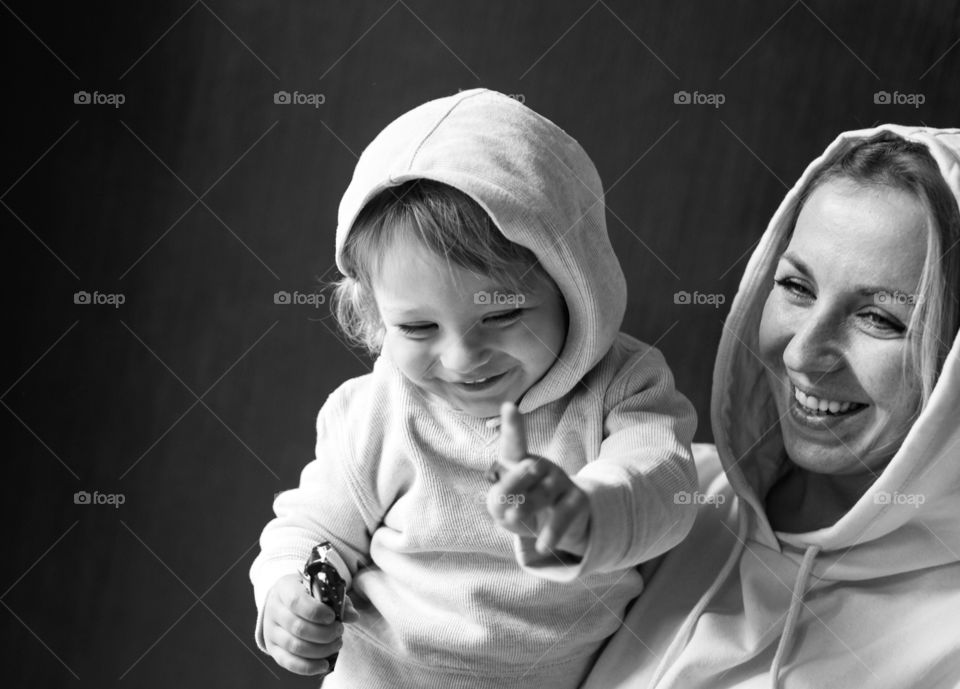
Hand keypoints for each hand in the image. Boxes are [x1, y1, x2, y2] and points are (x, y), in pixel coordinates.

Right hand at [263, 573, 358, 674]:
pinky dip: (308, 666)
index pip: (297, 602)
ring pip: (295, 647)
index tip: (332, 617)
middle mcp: (274, 610)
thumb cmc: (307, 592)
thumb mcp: (320, 588)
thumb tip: (353, 616)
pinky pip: (289, 662)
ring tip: (337, 644)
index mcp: (285, 588)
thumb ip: (338, 599)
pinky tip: (325, 664)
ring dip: (321, 649)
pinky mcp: (273, 648)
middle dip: (325, 633)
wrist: (284, 600)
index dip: (316, 612)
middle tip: (340, 631)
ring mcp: (271, 631)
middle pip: (298, 628)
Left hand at [486, 402, 590, 554]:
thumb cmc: (522, 507)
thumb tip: (508, 508)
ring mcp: (560, 481)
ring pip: (543, 493)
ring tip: (513, 519)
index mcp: (519, 461)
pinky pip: (563, 516)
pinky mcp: (577, 501)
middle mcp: (541, 466)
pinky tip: (542, 545)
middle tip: (500, 504)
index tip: (509, 406)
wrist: (557, 527)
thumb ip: (497, 502)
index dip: (512, 425)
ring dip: (527, 506)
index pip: (514, 442)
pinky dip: (551, 531)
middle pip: (526, 470)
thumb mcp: (501, 506)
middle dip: (510, 486)